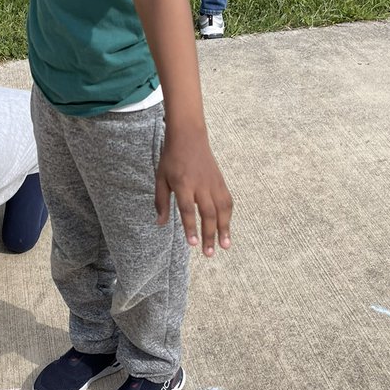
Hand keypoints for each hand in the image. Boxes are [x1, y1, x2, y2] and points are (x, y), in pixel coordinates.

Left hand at [154, 136, 231, 256]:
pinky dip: (228, 216)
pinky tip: (227, 228)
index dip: (191, 228)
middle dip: (209, 234)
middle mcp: (201, 185)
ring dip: (224, 229)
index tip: (193, 244)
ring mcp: (213, 182)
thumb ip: (161, 201)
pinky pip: (227, 201)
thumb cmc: (171, 158)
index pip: (188, 210)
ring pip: (222, 209)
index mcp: (183, 184)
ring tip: (224, 246)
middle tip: (208, 253)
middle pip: (208, 213)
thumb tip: (161, 223)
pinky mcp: (220, 181)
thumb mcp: (160, 178)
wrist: (189, 136)